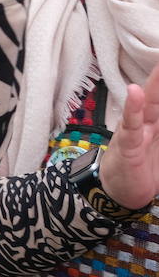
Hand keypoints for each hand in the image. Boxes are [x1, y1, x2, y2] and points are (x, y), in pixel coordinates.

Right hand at [99, 61, 158, 211]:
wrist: (121, 193)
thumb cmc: (147, 169)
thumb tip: (157, 113)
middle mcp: (150, 120)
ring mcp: (137, 129)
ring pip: (149, 102)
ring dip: (156, 83)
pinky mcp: (127, 143)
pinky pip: (130, 123)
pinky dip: (132, 106)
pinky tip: (134, 91)